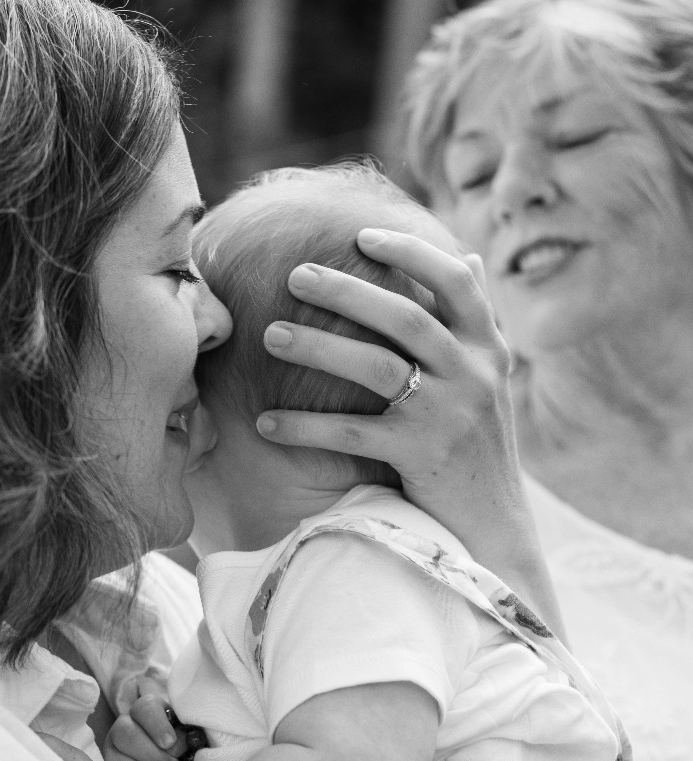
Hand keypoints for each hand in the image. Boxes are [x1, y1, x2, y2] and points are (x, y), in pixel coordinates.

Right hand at [103, 694, 186, 760]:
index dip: (157, 725)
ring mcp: (114, 751)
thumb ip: (191, 736)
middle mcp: (125, 726)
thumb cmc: (187, 748)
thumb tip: (192, 742)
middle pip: (127, 734)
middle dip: (153, 756)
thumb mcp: (190, 736)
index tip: (170, 742)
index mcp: (147, 710)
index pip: (145, 708)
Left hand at [257, 228, 563, 634]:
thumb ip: (476, 320)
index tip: (363, 236)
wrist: (493, 524)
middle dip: (347, 290)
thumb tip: (470, 257)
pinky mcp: (422, 457)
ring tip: (271, 334)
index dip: (411, 253)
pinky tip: (265, 422)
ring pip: (377, 367)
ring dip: (319, 346)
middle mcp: (475, 375)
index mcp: (488, 348)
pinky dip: (305, 426)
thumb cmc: (478, 442)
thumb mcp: (490, 377)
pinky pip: (352, 434)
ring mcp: (450, 416)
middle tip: (295, 273)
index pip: (456, 283)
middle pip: (406, 317)